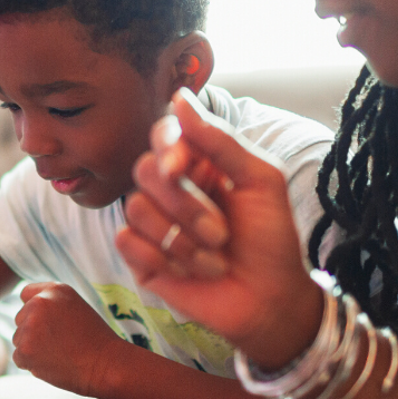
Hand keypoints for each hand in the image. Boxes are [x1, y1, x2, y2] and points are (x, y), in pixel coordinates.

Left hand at [12, 282, 126, 397]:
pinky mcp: (25, 350)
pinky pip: (19, 358)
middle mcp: (39, 303)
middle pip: (20, 318)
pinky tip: (53, 363)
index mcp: (54, 290)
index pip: (26, 295)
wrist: (106, 365)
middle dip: (33, 331)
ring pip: (19, 339)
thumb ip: (50, 304)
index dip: (35, 310)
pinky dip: (32, 364)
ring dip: (32, 348)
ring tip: (58, 353)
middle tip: (59, 342)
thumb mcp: (75, 307)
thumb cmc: (94, 339)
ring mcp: (29, 327)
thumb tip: (24, 313)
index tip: (48, 323)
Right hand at [115, 88, 321, 366]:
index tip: (181, 167)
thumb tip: (180, 98)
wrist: (270, 301)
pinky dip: (162, 257)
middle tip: (222, 233)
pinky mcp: (140, 257)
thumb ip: (221, 141)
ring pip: (135, 207)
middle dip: (185, 205)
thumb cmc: (271, 240)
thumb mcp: (261, 181)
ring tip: (215, 258)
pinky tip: (190, 272)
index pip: (163, 135)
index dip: (166, 147)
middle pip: (144, 170)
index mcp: (198, 164)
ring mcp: (152, 223)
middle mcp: (170, 189)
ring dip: (182, 239)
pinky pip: (126, 240)